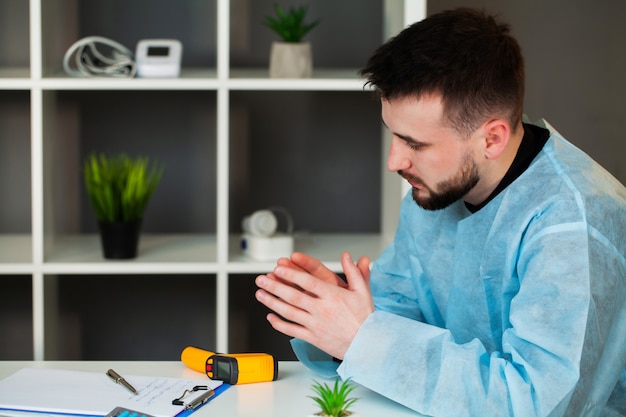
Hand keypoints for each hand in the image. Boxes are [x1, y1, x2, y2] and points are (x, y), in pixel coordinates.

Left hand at [255, 252, 373, 359]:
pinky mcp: (312, 337)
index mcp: (333, 296)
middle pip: (293, 296)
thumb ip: (354, 271)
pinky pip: (292, 330)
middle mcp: (322, 310)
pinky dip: (279, 324)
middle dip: (274, 286)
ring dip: (272, 302)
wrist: (368, 345)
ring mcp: (315, 325)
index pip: (308, 282)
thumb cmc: (365, 318)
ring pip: (289, 312)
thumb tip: (348, 256)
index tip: (279, 268)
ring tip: (260, 293)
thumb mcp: (363, 291)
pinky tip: (270, 317)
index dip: (291, 274)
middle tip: (261, 279)